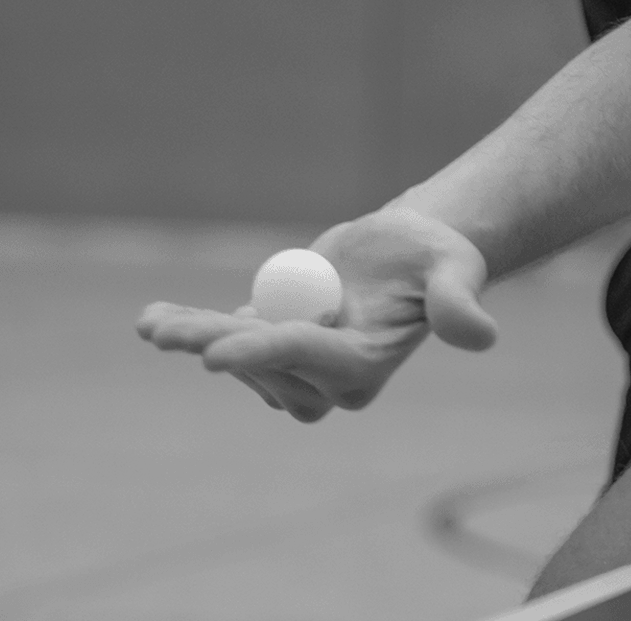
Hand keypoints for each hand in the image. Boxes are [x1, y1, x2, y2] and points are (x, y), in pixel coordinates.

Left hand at [135, 207, 497, 421]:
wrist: (407, 252)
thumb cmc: (436, 258)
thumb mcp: (454, 269)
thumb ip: (458, 302)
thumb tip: (481, 337)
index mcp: (364, 366)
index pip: (306, 360)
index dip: (261, 352)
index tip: (213, 354)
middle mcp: (326, 379)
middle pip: (260, 365)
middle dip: (214, 347)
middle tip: (165, 333)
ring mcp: (294, 364)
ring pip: (235, 354)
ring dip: (194, 336)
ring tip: (151, 325)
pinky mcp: (271, 340)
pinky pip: (224, 337)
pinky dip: (187, 326)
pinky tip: (148, 321)